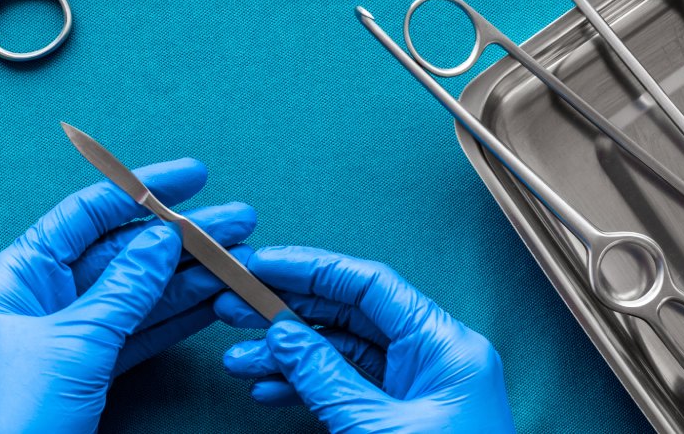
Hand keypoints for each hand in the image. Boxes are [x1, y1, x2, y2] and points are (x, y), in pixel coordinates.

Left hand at [0, 158, 255, 433]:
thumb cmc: (13, 419)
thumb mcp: (75, 343)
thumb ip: (123, 288)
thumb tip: (160, 238)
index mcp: (16, 277)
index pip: (85, 214)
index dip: (141, 190)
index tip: (193, 177)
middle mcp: (41, 298)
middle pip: (121, 251)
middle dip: (181, 236)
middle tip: (237, 221)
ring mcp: (68, 335)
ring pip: (139, 293)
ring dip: (191, 276)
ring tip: (241, 260)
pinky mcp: (90, 371)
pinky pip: (141, 331)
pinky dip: (179, 316)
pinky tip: (216, 298)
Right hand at [215, 247, 513, 432]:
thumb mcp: (376, 429)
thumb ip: (326, 376)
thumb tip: (285, 334)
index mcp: (445, 346)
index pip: (370, 284)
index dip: (310, 269)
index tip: (262, 266)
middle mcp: (433, 358)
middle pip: (350, 313)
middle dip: (289, 311)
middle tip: (237, 306)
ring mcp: (417, 388)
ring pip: (341, 352)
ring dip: (288, 353)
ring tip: (240, 359)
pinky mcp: (401, 416)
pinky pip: (347, 385)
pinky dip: (305, 384)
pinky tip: (269, 387)